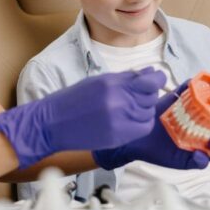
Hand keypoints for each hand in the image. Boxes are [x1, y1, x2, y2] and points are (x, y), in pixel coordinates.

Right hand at [0, 68, 165, 168]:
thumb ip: (126, 78)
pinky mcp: (117, 137)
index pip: (149, 81)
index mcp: (112, 83)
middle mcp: (117, 100)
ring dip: (143, 111)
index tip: (155, 79)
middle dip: (147, 95)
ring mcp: (118, 120)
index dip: (156, 80)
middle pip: (150, 97)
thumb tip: (151, 72)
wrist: (52, 123)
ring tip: (128, 110)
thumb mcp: (98, 81)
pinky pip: (141, 129)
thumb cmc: (73, 100)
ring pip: (148, 114)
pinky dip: (140, 124)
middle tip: (136, 96)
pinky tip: (129, 121)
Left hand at [94, 78, 209, 170]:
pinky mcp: (188, 161)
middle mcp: (206, 137)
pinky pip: (202, 164)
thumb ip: (187, 89)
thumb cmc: (159, 113)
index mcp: (207, 122)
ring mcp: (199, 150)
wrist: (139, 128)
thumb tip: (197, 78)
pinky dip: (203, 160)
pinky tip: (198, 154)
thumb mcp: (174, 99)